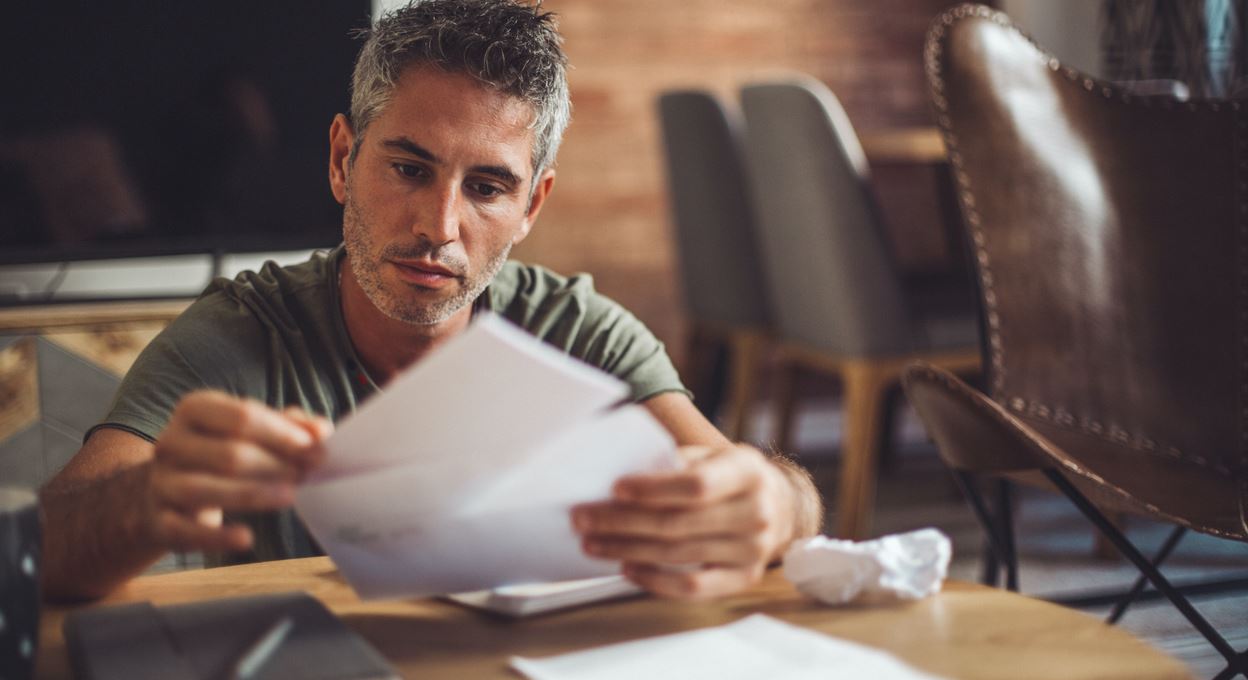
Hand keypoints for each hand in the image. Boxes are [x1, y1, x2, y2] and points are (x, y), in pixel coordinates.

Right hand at [145, 390, 332, 552]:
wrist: (165, 491)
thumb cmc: (220, 452)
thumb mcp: (250, 431)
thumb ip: (289, 426)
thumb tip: (322, 430)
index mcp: (195, 409)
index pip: (242, 416)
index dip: (282, 433)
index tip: (315, 447)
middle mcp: (171, 442)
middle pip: (229, 454)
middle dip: (275, 465)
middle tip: (308, 474)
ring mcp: (162, 482)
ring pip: (205, 489)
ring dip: (253, 494)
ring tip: (290, 496)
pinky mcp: (160, 520)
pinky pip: (187, 530)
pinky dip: (217, 536)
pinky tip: (246, 538)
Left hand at [571, 444, 797, 599]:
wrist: (778, 505)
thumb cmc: (729, 475)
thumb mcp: (712, 455)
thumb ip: (675, 461)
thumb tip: (617, 476)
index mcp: (747, 471)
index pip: (695, 485)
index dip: (653, 489)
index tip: (614, 488)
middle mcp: (756, 512)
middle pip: (677, 523)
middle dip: (621, 521)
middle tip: (582, 518)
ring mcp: (753, 551)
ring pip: (677, 555)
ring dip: (626, 550)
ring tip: (592, 542)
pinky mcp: (743, 579)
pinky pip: (692, 588)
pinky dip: (655, 580)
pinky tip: (627, 568)